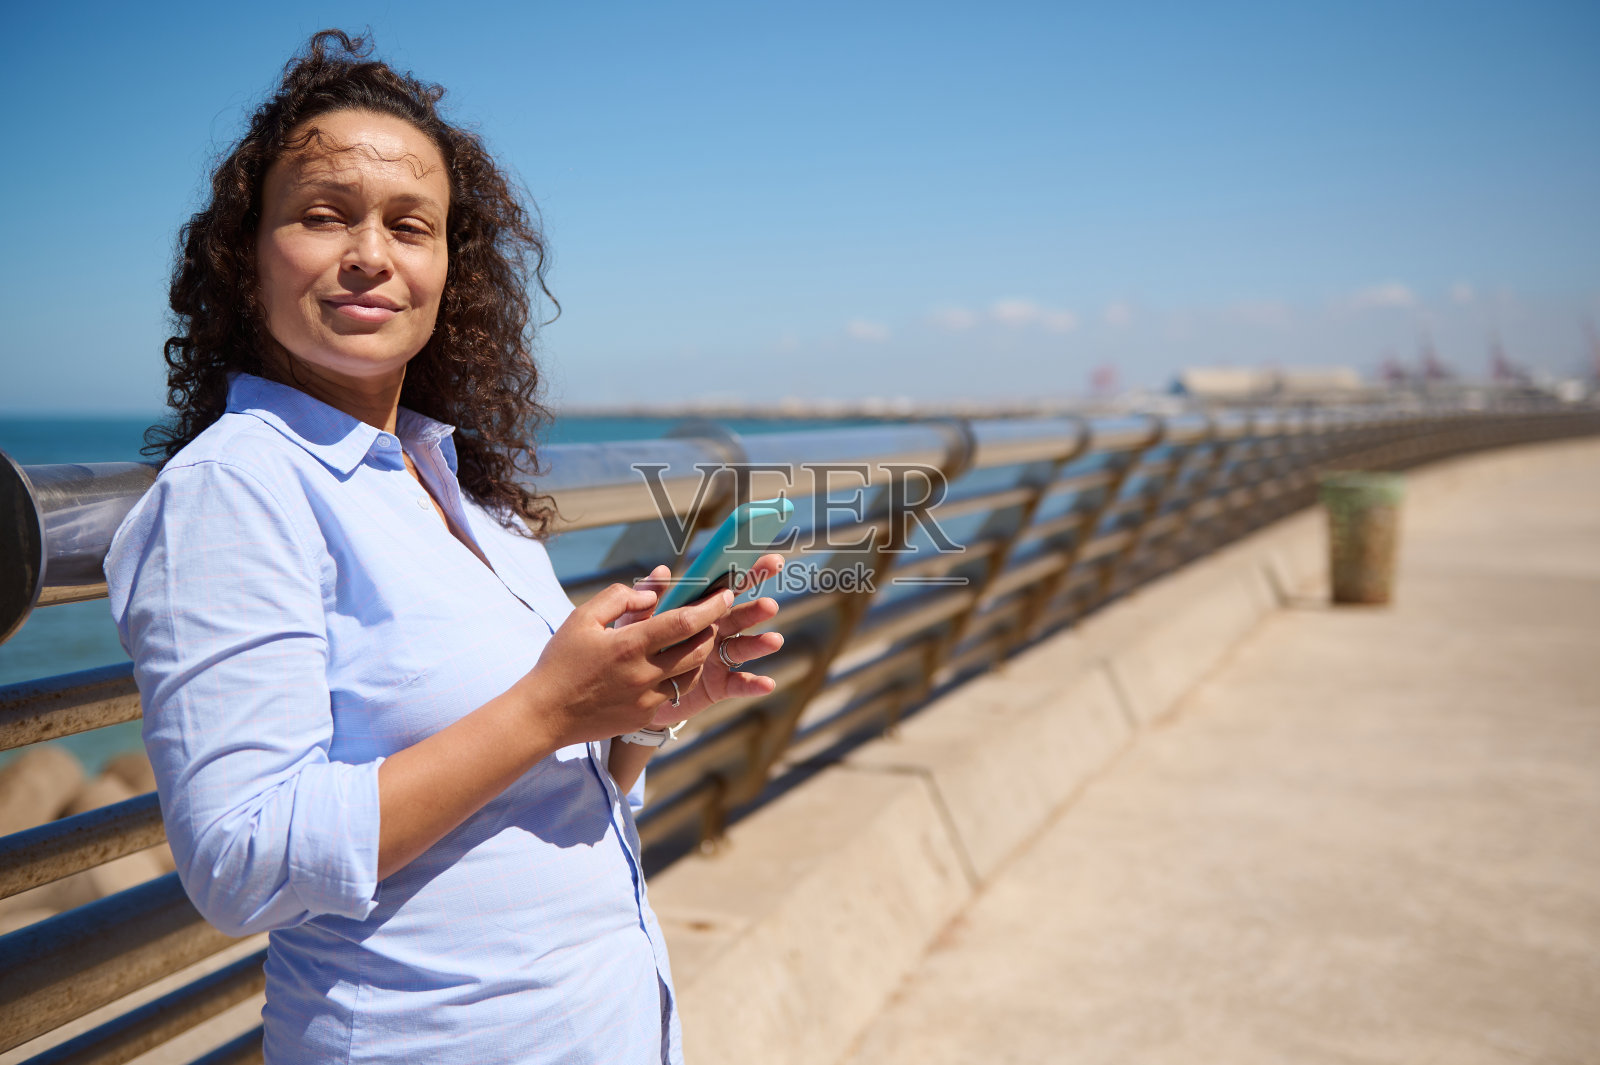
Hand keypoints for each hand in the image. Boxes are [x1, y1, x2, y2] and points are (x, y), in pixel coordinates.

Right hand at [516, 582, 733, 746]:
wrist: (545, 713)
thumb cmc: (561, 661)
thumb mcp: (582, 618)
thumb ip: (619, 598)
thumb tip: (652, 594)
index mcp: (629, 645)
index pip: (684, 623)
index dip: (710, 608)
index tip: (725, 595)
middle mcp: (643, 674)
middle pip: (698, 650)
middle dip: (711, 630)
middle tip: (711, 616)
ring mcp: (646, 698)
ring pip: (691, 674)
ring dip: (699, 654)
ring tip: (694, 639)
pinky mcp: (643, 715)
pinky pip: (674, 693)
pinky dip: (679, 675)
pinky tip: (670, 664)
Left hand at [619, 554, 785, 725]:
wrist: (630, 692)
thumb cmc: (636, 649)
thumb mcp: (637, 622)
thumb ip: (648, 597)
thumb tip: (661, 571)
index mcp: (698, 611)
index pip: (726, 587)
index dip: (749, 573)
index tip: (771, 561)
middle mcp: (714, 632)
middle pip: (740, 616)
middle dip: (757, 610)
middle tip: (770, 606)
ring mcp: (718, 659)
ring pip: (741, 648)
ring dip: (758, 644)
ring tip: (773, 641)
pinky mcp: (717, 686)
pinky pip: (737, 684)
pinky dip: (753, 684)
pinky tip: (767, 684)